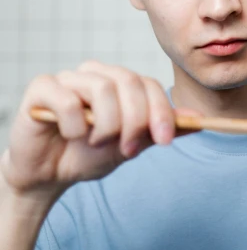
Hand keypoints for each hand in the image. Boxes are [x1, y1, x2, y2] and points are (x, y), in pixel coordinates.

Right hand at [1, 60, 198, 202]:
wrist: (48, 175)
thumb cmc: (88, 155)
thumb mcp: (132, 145)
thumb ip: (162, 131)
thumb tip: (200, 120)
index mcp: (119, 82)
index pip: (148, 84)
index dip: (161, 111)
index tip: (165, 140)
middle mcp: (95, 74)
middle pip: (129, 82)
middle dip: (136, 121)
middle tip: (129, 150)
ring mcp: (68, 78)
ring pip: (102, 90)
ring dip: (107, 126)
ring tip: (98, 143)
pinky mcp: (42, 88)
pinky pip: (68, 100)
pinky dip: (75, 125)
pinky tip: (71, 136)